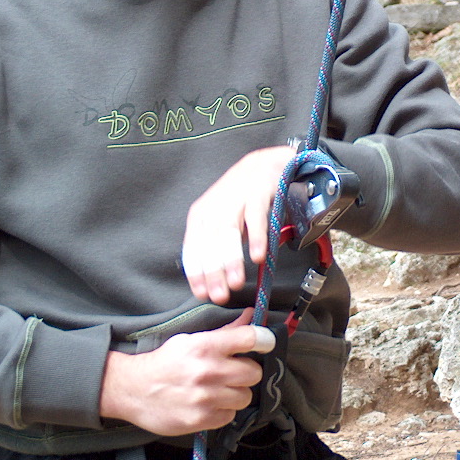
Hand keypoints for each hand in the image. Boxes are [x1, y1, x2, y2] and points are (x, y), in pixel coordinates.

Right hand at [99, 311, 276, 435]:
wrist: (133, 389)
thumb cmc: (165, 362)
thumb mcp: (191, 340)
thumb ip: (224, 332)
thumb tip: (249, 316)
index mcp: (205, 346)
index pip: (249, 338)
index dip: (264, 340)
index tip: (266, 343)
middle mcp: (208, 371)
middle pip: (253, 372)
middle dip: (246, 372)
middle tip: (233, 372)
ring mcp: (205, 398)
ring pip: (244, 396)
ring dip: (236, 393)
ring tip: (220, 389)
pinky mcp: (201, 419)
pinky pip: (230, 415)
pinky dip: (223, 411)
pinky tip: (209, 404)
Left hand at [182, 145, 295, 302]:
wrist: (266, 164)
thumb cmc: (242, 197)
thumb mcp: (222, 219)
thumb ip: (216, 244)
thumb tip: (213, 278)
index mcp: (201, 215)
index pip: (194, 248)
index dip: (197, 272)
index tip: (202, 293)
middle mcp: (214, 207)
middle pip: (210, 244)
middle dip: (214, 272)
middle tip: (220, 296)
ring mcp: (235, 199)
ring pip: (228, 232)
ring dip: (231, 260)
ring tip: (236, 282)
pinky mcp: (257, 193)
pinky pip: (255, 218)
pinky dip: (256, 238)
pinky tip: (257, 256)